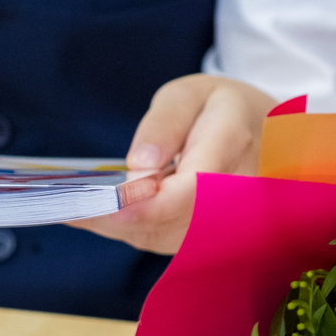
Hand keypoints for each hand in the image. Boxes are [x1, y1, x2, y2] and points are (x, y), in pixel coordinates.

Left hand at [69, 74, 274, 255]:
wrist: (270, 136)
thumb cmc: (222, 109)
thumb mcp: (191, 94)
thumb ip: (164, 124)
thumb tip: (139, 165)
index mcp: (232, 144)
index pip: (189, 189)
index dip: (144, 205)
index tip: (101, 204)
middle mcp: (237, 192)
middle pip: (172, 222)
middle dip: (117, 219)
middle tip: (65, 207)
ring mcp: (229, 221)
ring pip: (167, 238)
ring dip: (119, 227)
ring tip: (75, 209)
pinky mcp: (213, 237)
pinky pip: (169, 241)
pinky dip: (131, 230)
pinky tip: (102, 216)